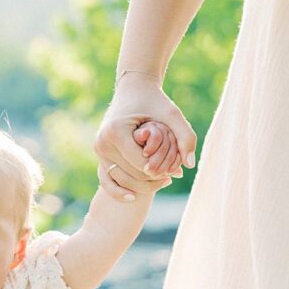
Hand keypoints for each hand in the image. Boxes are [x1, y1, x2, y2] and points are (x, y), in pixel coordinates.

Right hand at [95, 74, 196, 200]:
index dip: (158, 170)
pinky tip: (133, 198)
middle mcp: (102, 143)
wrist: (133, 90)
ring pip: (122, 180)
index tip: (174, 170)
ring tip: (162, 182)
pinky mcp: (99, 156)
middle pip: (130, 175)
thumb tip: (189, 165)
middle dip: (152, 179)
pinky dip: (119, 191)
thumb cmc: (154, 101)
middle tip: (171, 179)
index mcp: (116, 132)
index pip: (140, 164)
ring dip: (142, 185)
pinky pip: (107, 181)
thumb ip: (185, 136)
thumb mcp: (172, 114)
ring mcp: (98, 151)